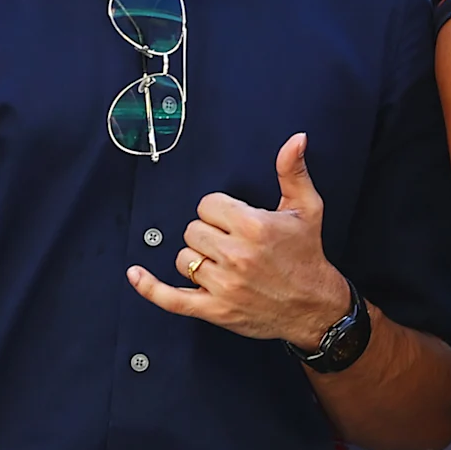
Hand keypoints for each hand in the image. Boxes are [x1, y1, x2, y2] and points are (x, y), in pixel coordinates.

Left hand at [128, 133, 353, 350]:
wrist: (314, 305)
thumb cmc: (307, 256)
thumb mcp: (307, 208)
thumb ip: (293, 171)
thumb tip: (295, 141)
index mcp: (254, 227)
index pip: (208, 205)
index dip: (218, 210)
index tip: (232, 218)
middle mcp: (237, 255)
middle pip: (192, 230)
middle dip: (209, 233)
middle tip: (231, 241)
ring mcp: (223, 284)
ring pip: (184, 259)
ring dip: (197, 258)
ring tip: (222, 261)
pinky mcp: (215, 309)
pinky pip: (171, 298)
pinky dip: (150, 287)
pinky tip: (136, 274)